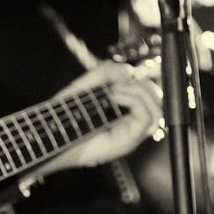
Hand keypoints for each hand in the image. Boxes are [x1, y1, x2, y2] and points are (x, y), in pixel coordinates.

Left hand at [36, 61, 162, 174]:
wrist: (53, 135)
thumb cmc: (65, 115)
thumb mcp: (87, 85)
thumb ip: (106, 73)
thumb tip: (129, 71)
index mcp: (124, 113)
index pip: (150, 96)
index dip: (142, 82)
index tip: (120, 78)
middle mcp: (130, 125)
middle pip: (159, 102)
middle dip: (144, 85)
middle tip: (118, 85)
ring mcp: (130, 135)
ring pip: (158, 110)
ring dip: (140, 92)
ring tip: (115, 91)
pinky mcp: (128, 142)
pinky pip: (147, 117)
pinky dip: (134, 101)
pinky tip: (114, 96)